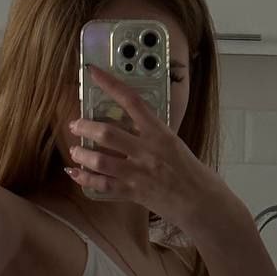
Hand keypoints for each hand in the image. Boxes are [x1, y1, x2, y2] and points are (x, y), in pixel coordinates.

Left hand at [66, 64, 232, 234]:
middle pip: (107, 133)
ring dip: (81, 154)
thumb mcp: (175, 144)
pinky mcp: (133, 192)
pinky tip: (75, 174)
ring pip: (100, 160)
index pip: (132, 101)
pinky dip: (85, 179)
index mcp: (160, 133)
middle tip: (75, 125)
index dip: (110, 84)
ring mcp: (138, 173)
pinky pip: (103, 185)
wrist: (202, 202)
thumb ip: (153, 134)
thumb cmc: (193, 173)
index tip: (93, 73)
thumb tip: (132, 125)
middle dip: (85, 127)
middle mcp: (147, 150)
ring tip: (75, 151)